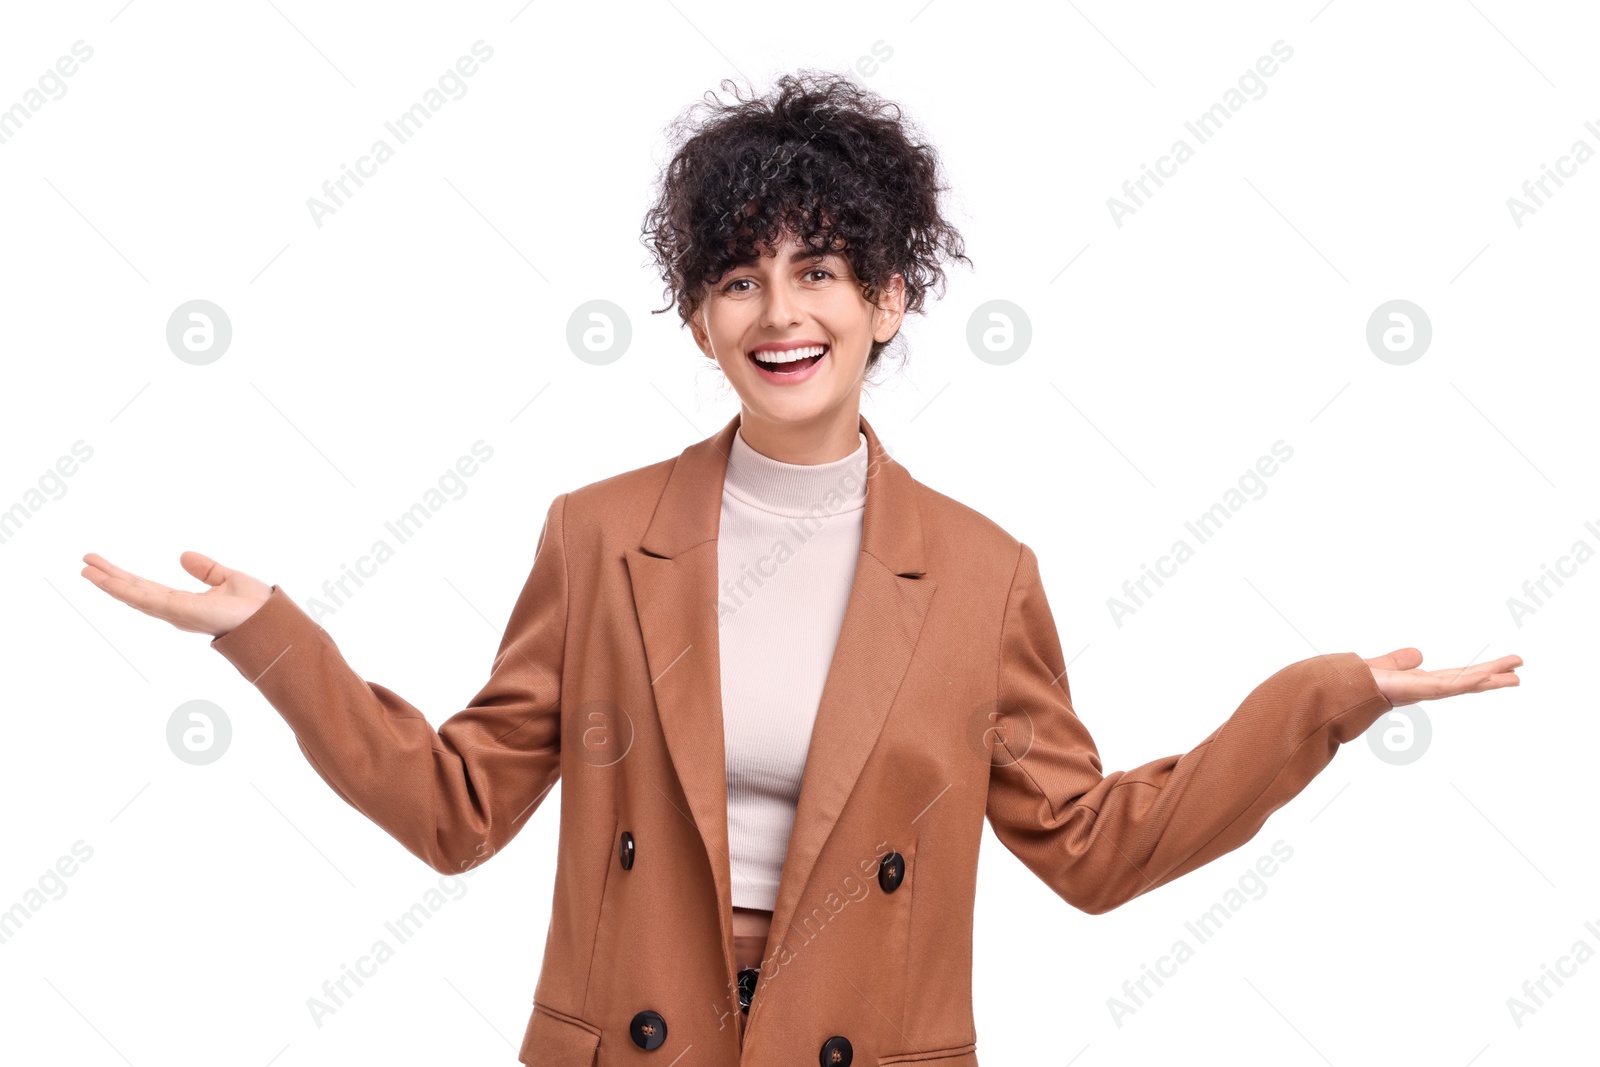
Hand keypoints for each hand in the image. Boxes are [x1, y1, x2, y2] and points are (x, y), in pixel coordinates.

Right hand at [80, 551, 272, 638]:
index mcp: (184, 603)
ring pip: (132, 595)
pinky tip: (106, 580)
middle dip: (110, 578)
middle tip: (86, 563)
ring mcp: (173, 613)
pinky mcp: (177, 611)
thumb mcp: (226, 578)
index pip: (147, 588)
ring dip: (108, 582)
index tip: (106, 567)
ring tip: (86, 569)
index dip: (126, 578)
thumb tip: (183, 556)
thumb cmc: (255, 606)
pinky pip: (144, 599)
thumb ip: (205, 569)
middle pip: (134, 591)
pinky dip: (123, 590)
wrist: (270, 619)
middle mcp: (174, 610)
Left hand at [1363, 647, 1521, 707]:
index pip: (1456, 676)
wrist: (1341, 689)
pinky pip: (1450, 685)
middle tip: (1519, 671)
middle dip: (1493, 677)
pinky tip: (1487, 677)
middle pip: (1467, 681)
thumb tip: (1418, 655)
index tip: (1498, 669)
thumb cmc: (1357, 682)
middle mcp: (1426, 689)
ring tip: (1516, 675)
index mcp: (1420, 682)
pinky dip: (1469, 681)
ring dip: (1490, 678)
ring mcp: (1425, 691)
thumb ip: (1400, 660)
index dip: (1478, 673)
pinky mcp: (1419, 690)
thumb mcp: (1386, 665)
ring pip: (1465, 684)